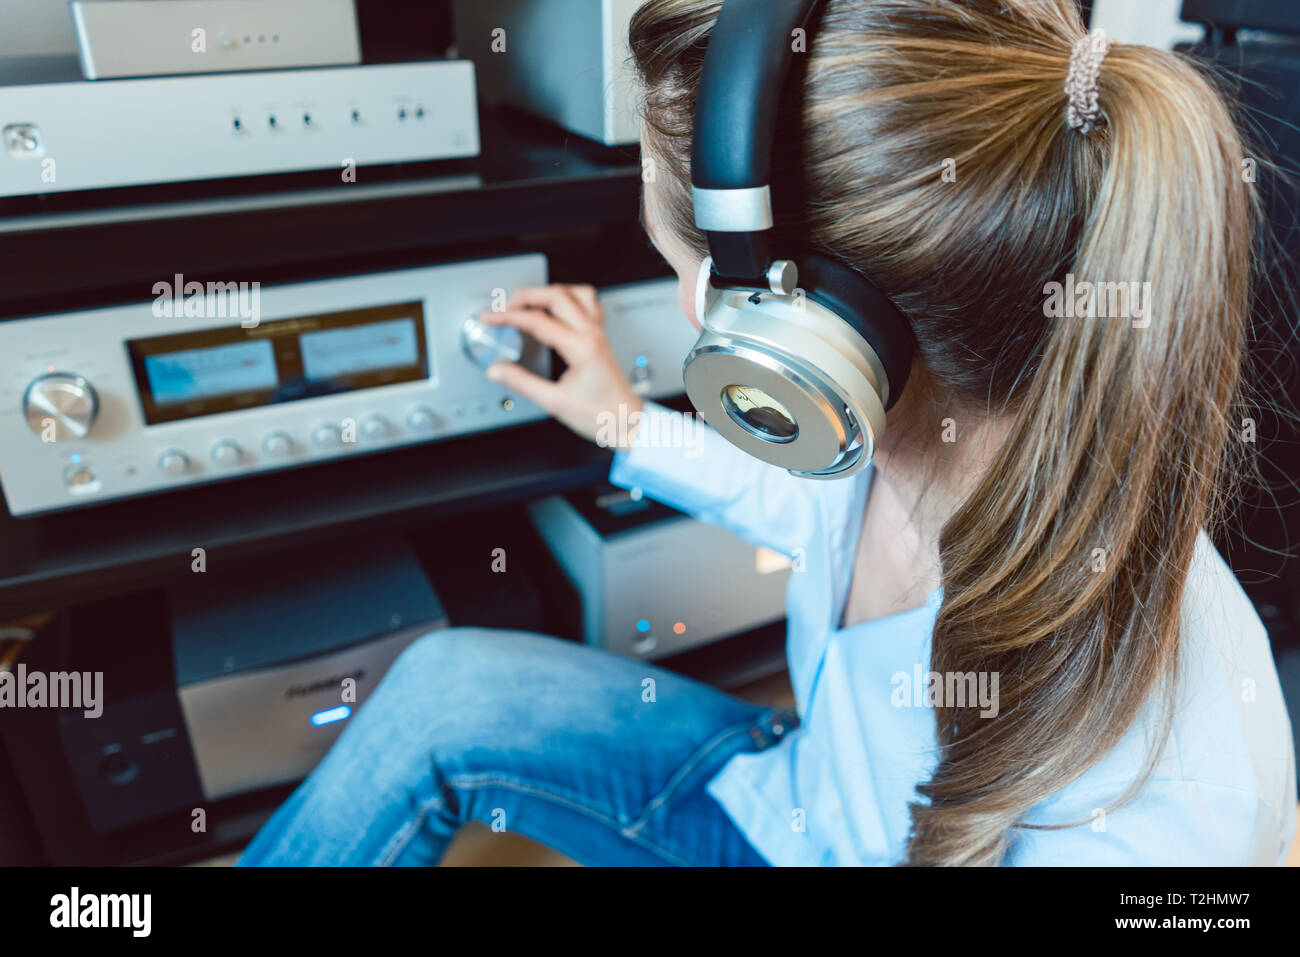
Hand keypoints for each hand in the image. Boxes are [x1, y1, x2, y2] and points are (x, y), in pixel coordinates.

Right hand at [480, 284, 644, 444]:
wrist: (626, 421)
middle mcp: (592, 334)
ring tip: (529, 303)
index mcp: (581, 348)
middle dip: (525, 296)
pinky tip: (557, 308)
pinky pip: (589, 303)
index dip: (508, 317)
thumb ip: (522, 383)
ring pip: (575, 292)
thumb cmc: (600, 415)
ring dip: (549, 292)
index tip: (490, 318)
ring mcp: (599, 332)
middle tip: (505, 308)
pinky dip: (569, 298)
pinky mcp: (600, 336)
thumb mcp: (554, 402)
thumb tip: (498, 370)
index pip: (538, 320)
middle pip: (556, 295)